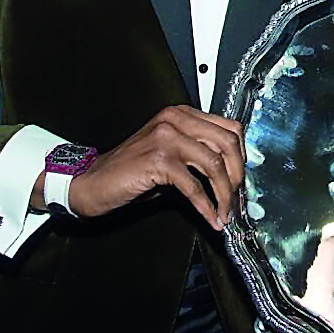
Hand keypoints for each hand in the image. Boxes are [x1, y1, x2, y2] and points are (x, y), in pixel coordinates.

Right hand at [36, 105, 244, 229]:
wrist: (91, 183)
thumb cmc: (132, 171)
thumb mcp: (171, 154)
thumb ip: (199, 154)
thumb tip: (232, 174)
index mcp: (182, 114)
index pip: (229, 128)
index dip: (242, 156)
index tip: (242, 179)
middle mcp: (176, 120)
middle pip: (228, 143)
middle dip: (238, 176)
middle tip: (237, 199)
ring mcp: (167, 138)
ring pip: (215, 164)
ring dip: (225, 194)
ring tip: (226, 213)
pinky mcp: (158, 161)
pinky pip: (194, 186)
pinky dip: (206, 206)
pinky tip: (211, 218)